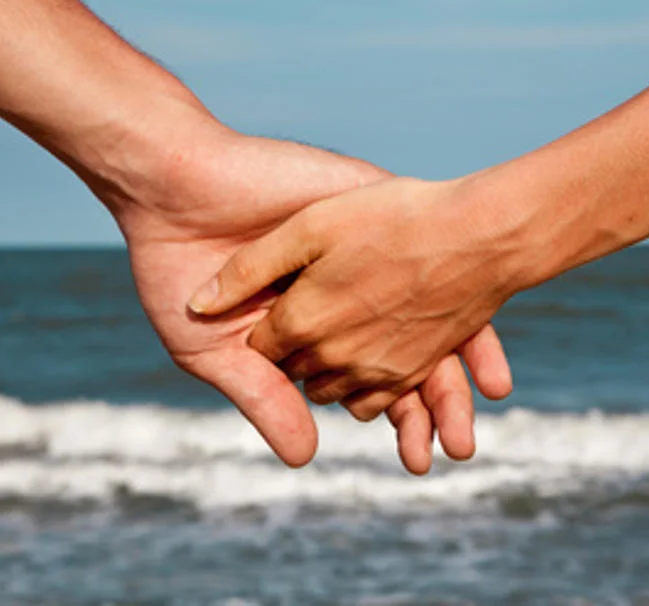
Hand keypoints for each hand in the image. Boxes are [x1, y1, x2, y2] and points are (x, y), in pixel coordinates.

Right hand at [115, 114, 509, 471]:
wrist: (169, 191)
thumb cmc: (179, 270)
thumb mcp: (216, 349)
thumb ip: (264, 396)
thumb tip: (306, 458)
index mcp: (316, 325)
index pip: (369, 375)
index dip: (396, 415)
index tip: (418, 455)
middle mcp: (349, 292)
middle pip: (410, 350)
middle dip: (434, 401)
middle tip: (459, 445)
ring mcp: (362, 253)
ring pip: (428, 309)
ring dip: (456, 360)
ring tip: (479, 404)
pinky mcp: (368, 212)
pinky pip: (427, 253)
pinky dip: (451, 293)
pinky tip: (474, 333)